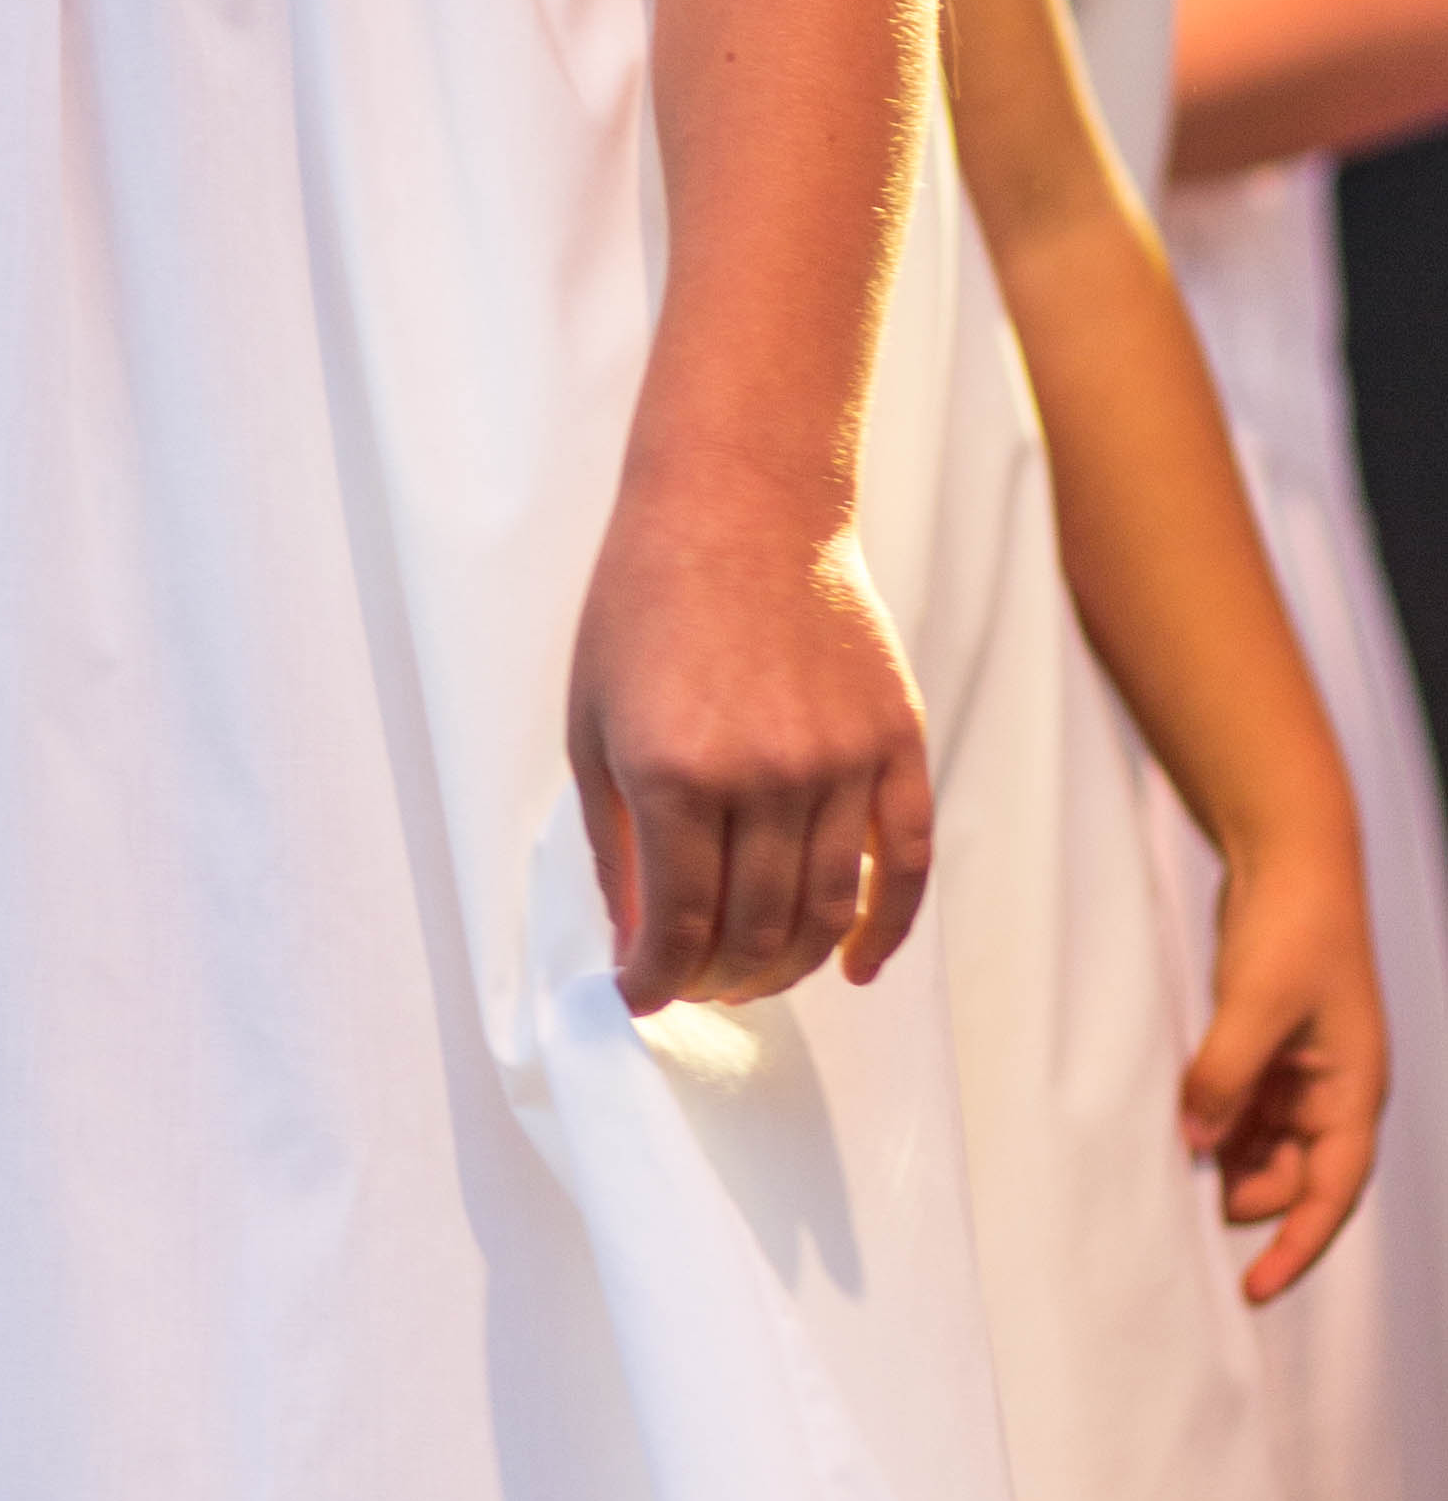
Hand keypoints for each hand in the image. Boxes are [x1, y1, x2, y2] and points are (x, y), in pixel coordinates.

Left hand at [569, 475, 933, 1014]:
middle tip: (694, 985)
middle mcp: (766, 778)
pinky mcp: (895, 743)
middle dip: (717, 982)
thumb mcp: (593, 723)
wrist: (740, 505)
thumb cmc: (645, 607)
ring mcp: (841, 764)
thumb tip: (635, 942)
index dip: (656, 980)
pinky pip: (907, 863)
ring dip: (790, 968)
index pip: (678, 927)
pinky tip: (858, 968)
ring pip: (830, 914)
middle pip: (757, 934)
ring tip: (754, 977)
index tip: (640, 995)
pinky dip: (888, 931)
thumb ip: (614, 843)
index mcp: (676, 776)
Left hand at [1185, 813, 1385, 1299]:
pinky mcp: (1269, 1046)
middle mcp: (1336, 1090)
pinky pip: (1246, 1107)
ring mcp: (1303, 1069)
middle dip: (1251, 1200)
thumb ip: (1225, 1077)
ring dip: (1230, 1164)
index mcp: (1355, 1091)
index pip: (1331, 1192)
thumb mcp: (1256, 1007)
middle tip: (1190, 1212)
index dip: (1297, 1245)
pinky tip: (1182, 1134)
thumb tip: (1198, 1145)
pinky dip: (1218, 1125)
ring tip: (1180, 1175)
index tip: (1255, 1288)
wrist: (1290, 858)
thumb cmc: (1292, 928)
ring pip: (1267, 1144)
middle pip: (1297, 1176)